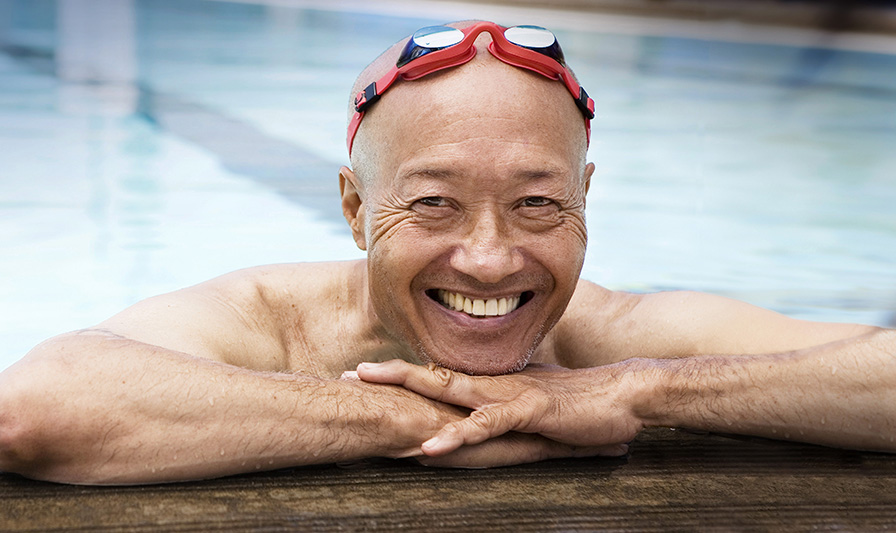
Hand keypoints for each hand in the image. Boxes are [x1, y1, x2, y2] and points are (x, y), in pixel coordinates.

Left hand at [354, 360, 644, 457]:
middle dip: (389, 375)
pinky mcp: (528, 410)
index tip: (363, 374)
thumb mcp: (532, 407)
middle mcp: (492, 384)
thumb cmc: (580, 404)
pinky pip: (485, 425)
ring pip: (450, 392)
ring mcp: (508, 395)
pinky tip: (431, 448)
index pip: (437, 375)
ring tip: (374, 400)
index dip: (401, 374)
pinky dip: (457, 436)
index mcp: (490, 384)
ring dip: (410, 392)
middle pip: (431, 376)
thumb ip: (502, 411)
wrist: (625, 395)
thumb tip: (475, 420)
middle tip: (348, 374)